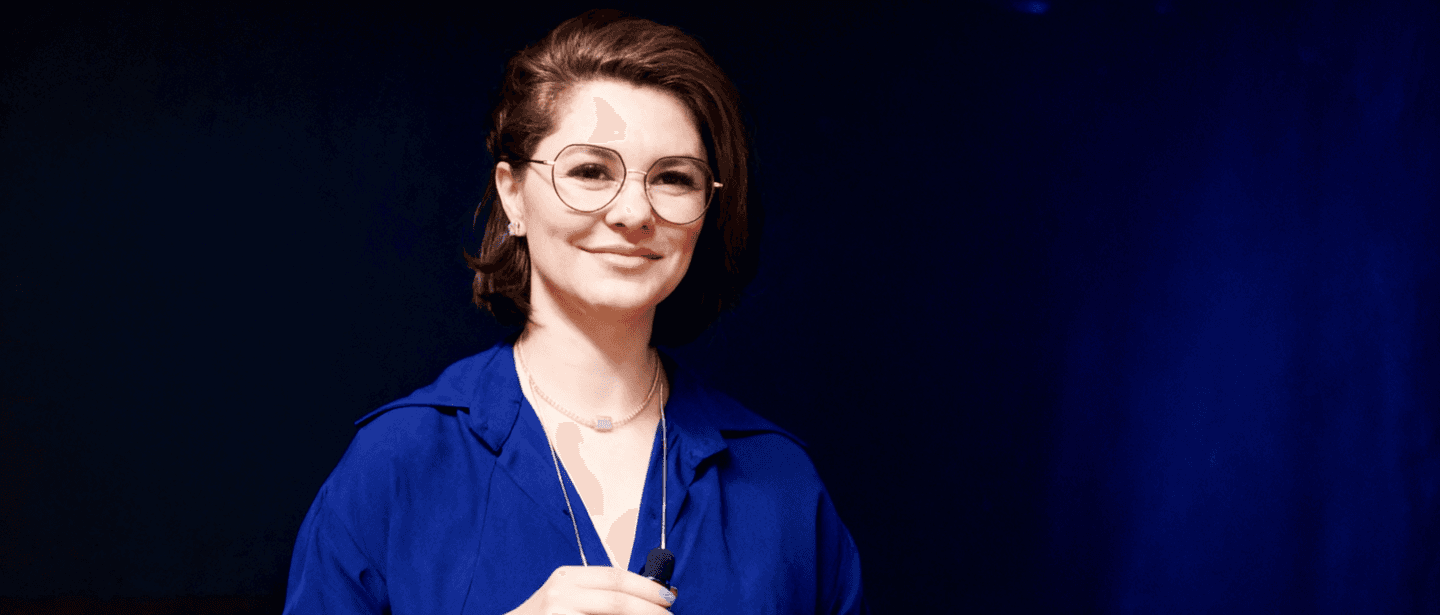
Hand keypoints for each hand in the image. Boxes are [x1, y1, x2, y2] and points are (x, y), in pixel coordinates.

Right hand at [507, 566, 673, 614]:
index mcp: (567, 577)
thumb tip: (648, 597)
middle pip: (616, 600)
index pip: (615, 577)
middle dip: (649, 610)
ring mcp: (557, 614)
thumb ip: (600, 594)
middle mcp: (560, 593)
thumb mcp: (568, 596)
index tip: (668, 597)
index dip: (645, 587)